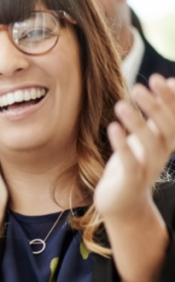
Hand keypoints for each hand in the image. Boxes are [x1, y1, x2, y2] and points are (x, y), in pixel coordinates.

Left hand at [95, 75, 174, 218]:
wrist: (123, 203)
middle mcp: (162, 153)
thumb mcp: (148, 135)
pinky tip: (113, 128)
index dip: (170, 99)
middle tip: (138, 88)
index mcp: (167, 141)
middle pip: (166, 127)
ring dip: (136, 123)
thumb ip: (159, 112)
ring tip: (120, 105)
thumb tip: (171, 80)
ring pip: (149, 143)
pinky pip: (129, 161)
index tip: (159, 78)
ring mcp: (148, 167)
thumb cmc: (134, 162)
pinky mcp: (131, 180)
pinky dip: (122, 144)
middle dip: (155, 107)